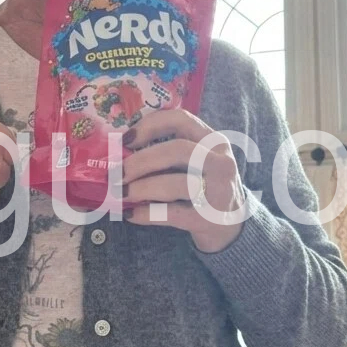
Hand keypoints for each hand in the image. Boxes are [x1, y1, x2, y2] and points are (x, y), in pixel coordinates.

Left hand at [121, 108, 247, 252]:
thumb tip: (117, 155)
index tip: (126, 139)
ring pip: (178, 183)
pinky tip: (131, 215)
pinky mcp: (210, 218)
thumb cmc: (201, 187)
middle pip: (179, 150)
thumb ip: (164, 154)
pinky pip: (174, 214)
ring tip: (122, 193)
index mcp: (212, 140)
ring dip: (143, 188)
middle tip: (117, 173)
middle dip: (142, 160)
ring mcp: (219, 191)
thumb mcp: (192, 164)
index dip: (150, 125)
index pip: (181, 119)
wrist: (229, 226)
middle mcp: (220, 162)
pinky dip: (148, 214)